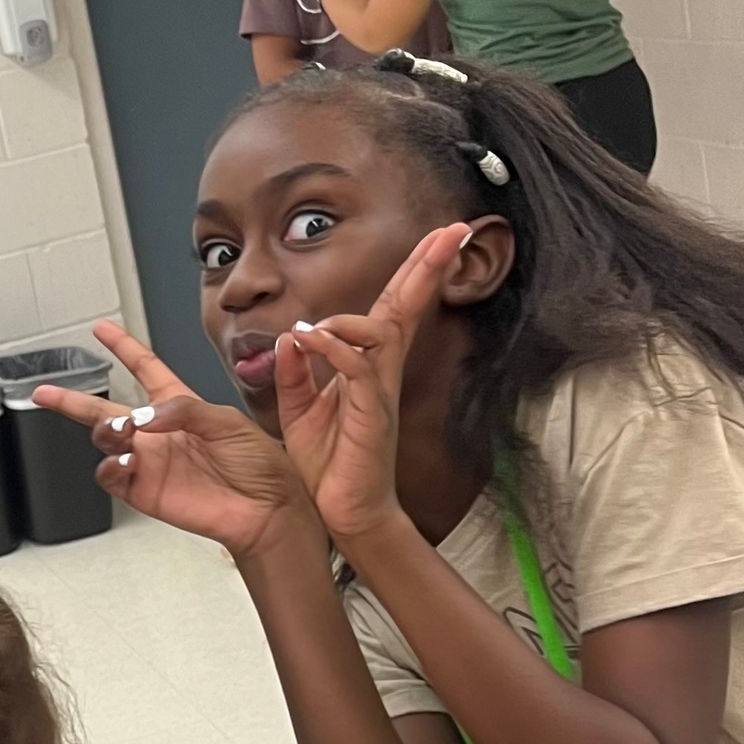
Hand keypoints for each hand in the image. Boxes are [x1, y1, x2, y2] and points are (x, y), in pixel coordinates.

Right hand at [31, 319, 316, 563]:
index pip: (144, 368)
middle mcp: (156, 432)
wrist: (264, 510)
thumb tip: (144, 416)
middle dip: (71, 400)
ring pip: (103, 440)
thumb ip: (182, 410)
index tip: (101, 330)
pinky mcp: (143, 491)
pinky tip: (126, 460)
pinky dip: (110, 465)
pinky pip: (110, 476)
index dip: (122, 348)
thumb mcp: (227, 419)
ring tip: (124, 433)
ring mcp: (147, 462)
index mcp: (178, 406)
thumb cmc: (258, 464)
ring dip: (105, 432)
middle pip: (104, 409)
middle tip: (45, 393)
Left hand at [275, 221, 469, 551]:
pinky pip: (357, 368)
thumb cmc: (329, 466)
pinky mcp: (370, 414)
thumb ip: (295, 372)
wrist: (343, 512)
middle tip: (452, 231)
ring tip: (319, 325)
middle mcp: (381, 374)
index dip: (415, 273)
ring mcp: (378, 393)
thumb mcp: (300, 410)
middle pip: (407, 308)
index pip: (394, 309)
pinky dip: (334, 348)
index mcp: (368, 369)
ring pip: (380, 333)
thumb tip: (291, 336)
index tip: (441, 237)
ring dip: (351, 318)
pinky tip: (310, 339)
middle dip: (426, 267)